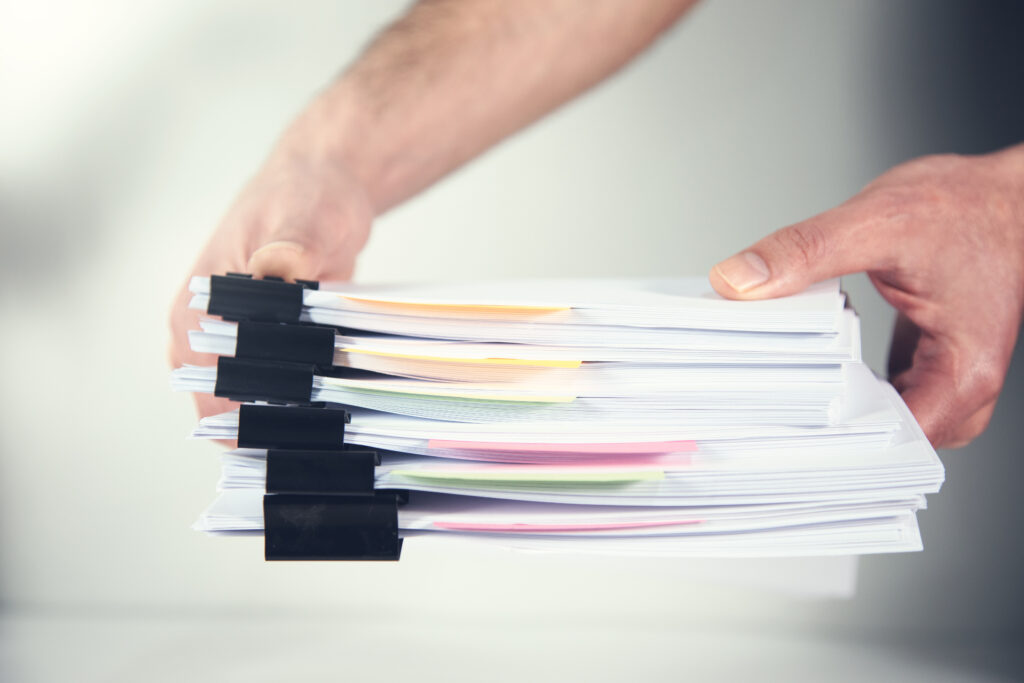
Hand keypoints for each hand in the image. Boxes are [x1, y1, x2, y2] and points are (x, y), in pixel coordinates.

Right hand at [168, 129, 373, 419]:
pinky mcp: (277, 348)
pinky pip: (290, 389)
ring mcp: (242, 345)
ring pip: (262, 404)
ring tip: (333, 432)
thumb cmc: (302, 196)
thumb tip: (275, 270)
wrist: (327, 187)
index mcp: (198, 310)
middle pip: (234, 407)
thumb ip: (287, 248)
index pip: (210, 388)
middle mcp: (211, 335)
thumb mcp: (299, 216)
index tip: (286, 436)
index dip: (246, 418)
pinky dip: (312, 402)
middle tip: (319, 441)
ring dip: (294, 420)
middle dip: (274, 428)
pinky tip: (343, 410)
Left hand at [709, 146, 1023, 447]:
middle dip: (821, 429)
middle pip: (881, 441)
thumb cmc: (968, 207)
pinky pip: (877, 393)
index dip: (830, 442)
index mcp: (963, 372)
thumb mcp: (879, 220)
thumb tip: (741, 280)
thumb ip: (806, 252)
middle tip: (764, 408)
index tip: (775, 427)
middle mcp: (959, 386)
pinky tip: (806, 365)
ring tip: (777, 388)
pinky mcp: (923, 363)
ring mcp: (941, 378)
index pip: (890, 442)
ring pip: (876, 420)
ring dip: (828, 406)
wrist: (1004, 194)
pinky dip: (840, 382)